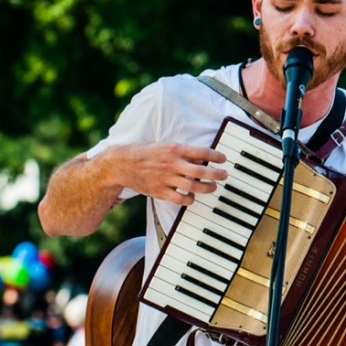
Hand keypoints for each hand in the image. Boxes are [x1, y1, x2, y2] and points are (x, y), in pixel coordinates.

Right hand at [112, 143, 227, 205]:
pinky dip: (190, 200)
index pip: (202, 152)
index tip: (224, 159)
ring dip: (208, 188)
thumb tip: (202, 159)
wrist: (120, 165)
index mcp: (174, 149)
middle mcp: (172, 164)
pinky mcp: (160, 191)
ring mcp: (166, 179)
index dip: (216, 156)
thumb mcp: (164, 146)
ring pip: (194, 186)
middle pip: (202, 171)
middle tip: (225, 175)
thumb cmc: (146, 154)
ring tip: (213, 186)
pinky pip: (181, 199)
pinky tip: (193, 197)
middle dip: (217, 174)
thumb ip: (183, 153)